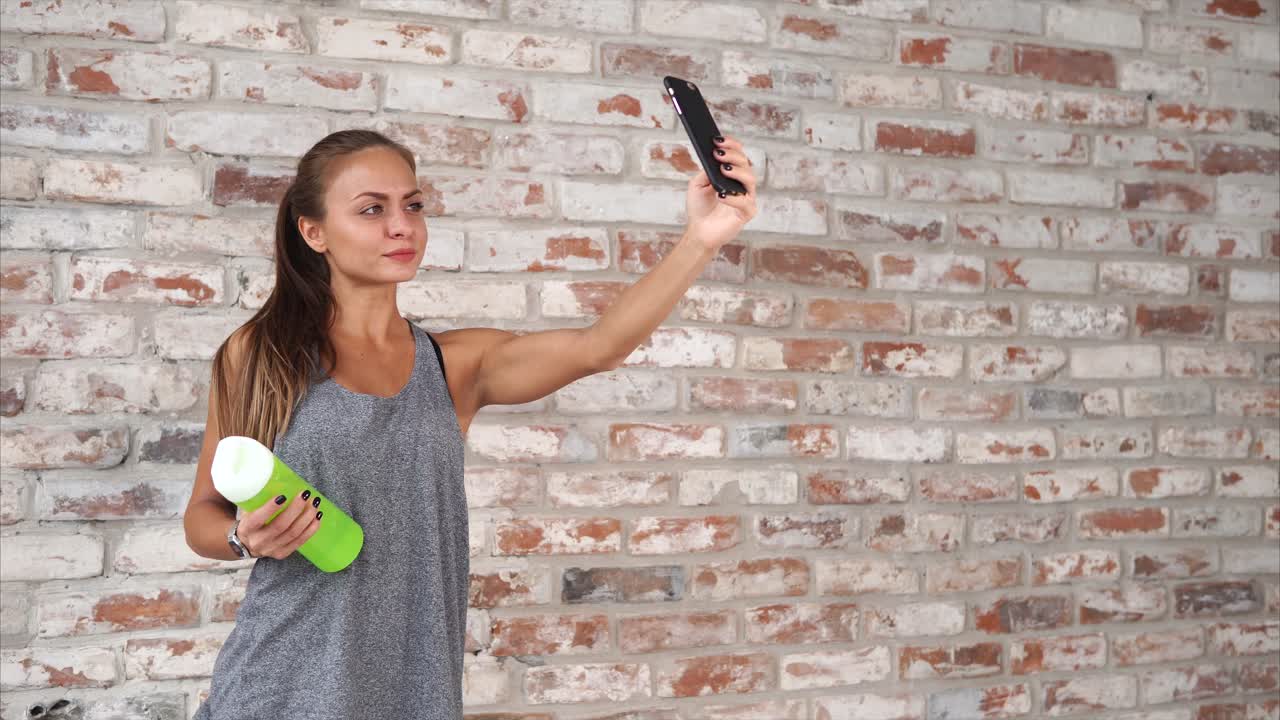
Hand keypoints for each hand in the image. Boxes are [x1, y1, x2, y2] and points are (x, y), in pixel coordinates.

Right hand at [237, 490, 321, 559]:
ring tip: (315, 503)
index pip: (257, 519)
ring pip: (293, 534)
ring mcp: (271, 550)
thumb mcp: (247, 509)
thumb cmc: (250, 520)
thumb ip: (257, 497)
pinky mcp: (283, 553)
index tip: (283, 495)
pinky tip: (317, 517)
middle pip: (280, 526)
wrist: (247, 543)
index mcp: (246, 529)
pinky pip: (300, 541)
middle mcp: (258, 542)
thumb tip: (275, 474)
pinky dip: (311, 529)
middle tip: (305, 494)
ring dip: (307, 517)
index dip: (270, 508)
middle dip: (295, 509)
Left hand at [684, 134, 757, 252]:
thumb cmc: (700, 208)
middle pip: (746, 164)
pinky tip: (721, 195)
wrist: (698, 232)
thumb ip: (706, 170)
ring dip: (737, 172)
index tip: (717, 140)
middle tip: (718, 154)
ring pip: (750, 179)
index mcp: (733, 175)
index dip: (731, 145)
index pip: (738, 155)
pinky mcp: (746, 213)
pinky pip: (745, 202)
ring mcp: (747, 198)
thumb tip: (714, 158)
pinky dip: (734, 197)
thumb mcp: (698, 184)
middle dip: (732, 155)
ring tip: (722, 170)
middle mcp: (742, 184)